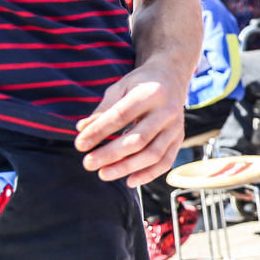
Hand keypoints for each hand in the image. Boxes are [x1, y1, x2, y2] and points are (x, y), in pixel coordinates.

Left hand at [74, 62, 184, 186]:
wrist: (172, 78)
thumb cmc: (140, 84)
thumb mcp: (120, 88)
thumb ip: (103, 110)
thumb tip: (81, 130)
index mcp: (150, 93)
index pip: (121, 116)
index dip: (99, 132)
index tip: (79, 145)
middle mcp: (167, 111)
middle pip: (138, 139)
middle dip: (110, 154)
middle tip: (87, 164)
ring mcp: (176, 126)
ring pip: (153, 154)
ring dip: (126, 168)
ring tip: (103, 174)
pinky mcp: (179, 138)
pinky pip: (166, 161)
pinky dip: (148, 174)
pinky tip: (129, 181)